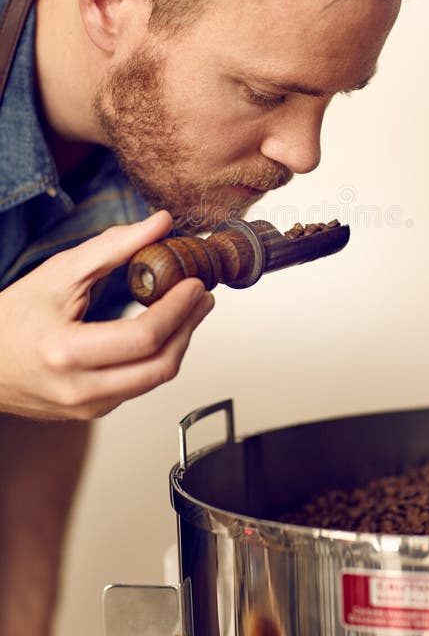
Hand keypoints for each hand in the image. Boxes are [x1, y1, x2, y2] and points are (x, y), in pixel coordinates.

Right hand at [0, 211, 213, 419]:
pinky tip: (165, 331)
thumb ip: (113, 246)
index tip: (195, 284)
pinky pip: (138, 386)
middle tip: (203, 297)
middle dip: (189, 327)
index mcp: (65, 352)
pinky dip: (158, 357)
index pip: (143, 338)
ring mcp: (86, 407)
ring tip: (190, 310)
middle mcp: (77, 389)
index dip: (177, 310)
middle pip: (159, 366)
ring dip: (180, 343)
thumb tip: (161, 223)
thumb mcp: (60, 272)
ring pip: (153, 380)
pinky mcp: (92, 411)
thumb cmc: (13, 316)